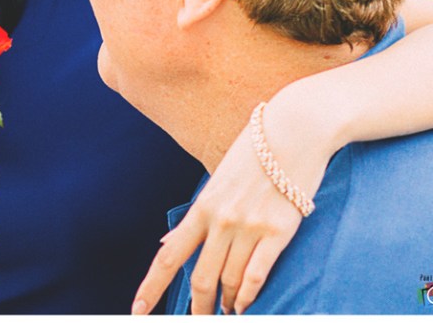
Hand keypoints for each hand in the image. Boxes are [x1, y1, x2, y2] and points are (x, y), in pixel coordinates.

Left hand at [131, 94, 334, 314]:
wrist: (295, 129)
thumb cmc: (255, 153)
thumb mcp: (216, 180)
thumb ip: (195, 216)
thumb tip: (166, 241)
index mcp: (201, 207)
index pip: (169, 256)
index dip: (151, 287)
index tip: (137, 311)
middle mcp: (221, 220)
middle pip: (200, 278)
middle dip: (197, 307)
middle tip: (198, 320)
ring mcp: (250, 226)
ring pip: (230, 280)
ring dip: (226, 303)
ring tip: (226, 313)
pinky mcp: (280, 230)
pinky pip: (258, 274)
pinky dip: (248, 296)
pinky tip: (244, 306)